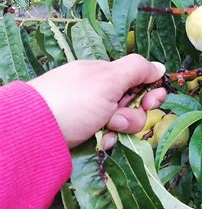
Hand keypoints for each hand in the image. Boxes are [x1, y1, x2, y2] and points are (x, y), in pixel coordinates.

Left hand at [28, 54, 166, 148]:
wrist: (35, 132)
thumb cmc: (73, 101)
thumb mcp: (107, 78)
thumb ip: (137, 69)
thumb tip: (160, 67)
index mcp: (105, 75)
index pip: (139, 80)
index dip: (150, 91)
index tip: (152, 101)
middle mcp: (101, 93)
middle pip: (134, 104)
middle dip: (132, 114)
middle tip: (119, 118)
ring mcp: (94, 114)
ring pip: (124, 123)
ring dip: (121, 128)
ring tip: (105, 130)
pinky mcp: (88, 134)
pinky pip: (111, 136)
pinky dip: (109, 139)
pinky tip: (101, 141)